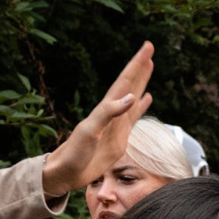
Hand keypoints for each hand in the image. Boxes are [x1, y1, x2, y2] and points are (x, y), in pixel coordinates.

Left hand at [42, 43, 154, 198]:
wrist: (68, 171)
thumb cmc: (75, 151)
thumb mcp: (90, 131)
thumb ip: (109, 113)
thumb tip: (132, 97)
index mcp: (106, 107)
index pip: (125, 81)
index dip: (137, 64)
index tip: (147, 48)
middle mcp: (113, 112)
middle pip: (130, 84)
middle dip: (140, 67)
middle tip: (150, 49)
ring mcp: (117, 124)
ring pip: (134, 97)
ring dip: (142, 82)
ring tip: (150, 66)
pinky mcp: (120, 137)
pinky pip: (134, 117)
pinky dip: (142, 106)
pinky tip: (147, 98)